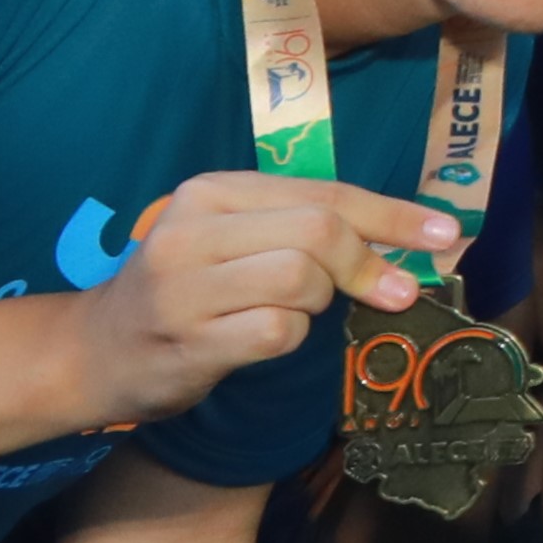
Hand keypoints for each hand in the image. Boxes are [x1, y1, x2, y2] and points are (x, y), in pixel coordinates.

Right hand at [64, 167, 460, 423]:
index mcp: (211, 191)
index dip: (394, 215)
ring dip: (319, 303)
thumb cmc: (185, 291)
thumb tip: (406, 242)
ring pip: (302, 280)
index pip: (324, 192)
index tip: (447, 234)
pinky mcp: (188, 339)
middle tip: (392, 291)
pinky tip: (261, 340)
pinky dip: (289, 339)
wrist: (94, 351)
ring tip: (290, 312)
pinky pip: (277, 333)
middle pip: (320, 231)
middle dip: (368, 263)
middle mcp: (192, 229)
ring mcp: (184, 286)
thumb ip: (303, 229)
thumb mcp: (234, 240)